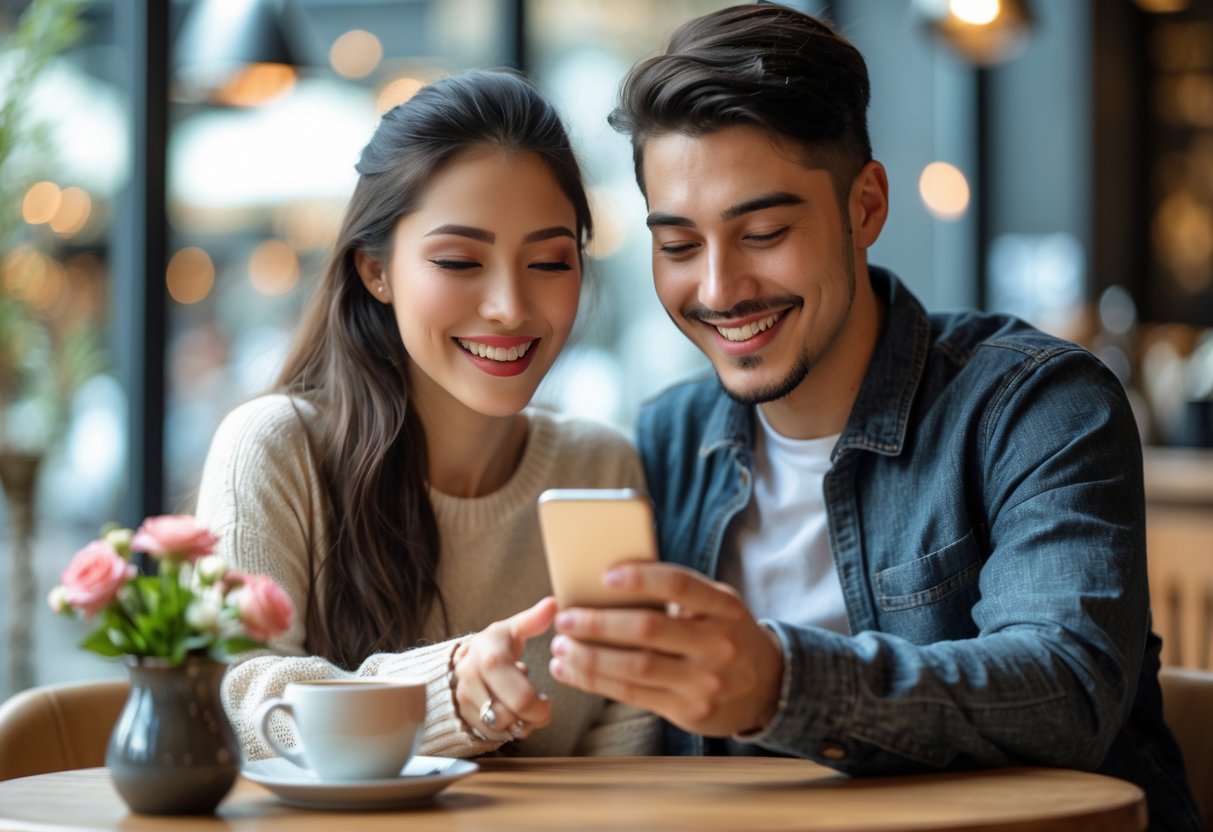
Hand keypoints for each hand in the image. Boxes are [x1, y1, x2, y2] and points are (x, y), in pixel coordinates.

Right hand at [453, 596, 556, 741]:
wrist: (464, 659)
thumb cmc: (496, 644)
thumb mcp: (513, 629)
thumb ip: (534, 619)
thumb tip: (554, 603)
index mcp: (490, 657)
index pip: (520, 697)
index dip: (539, 706)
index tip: (546, 700)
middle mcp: (471, 678)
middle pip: (509, 717)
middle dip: (531, 718)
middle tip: (540, 709)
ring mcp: (464, 698)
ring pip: (499, 729)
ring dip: (519, 724)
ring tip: (524, 709)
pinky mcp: (462, 715)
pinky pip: (490, 735)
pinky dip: (506, 730)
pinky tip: (510, 714)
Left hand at [547, 563, 782, 737]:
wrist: (769, 687)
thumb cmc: (727, 634)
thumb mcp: (718, 606)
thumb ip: (680, 594)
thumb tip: (610, 581)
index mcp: (723, 607)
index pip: (679, 585)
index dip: (641, 578)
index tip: (604, 576)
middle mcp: (717, 644)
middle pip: (649, 630)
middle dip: (599, 624)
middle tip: (565, 618)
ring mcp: (704, 681)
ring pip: (635, 668)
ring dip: (589, 657)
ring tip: (561, 646)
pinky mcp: (688, 711)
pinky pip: (632, 695)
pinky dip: (595, 681)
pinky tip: (571, 670)